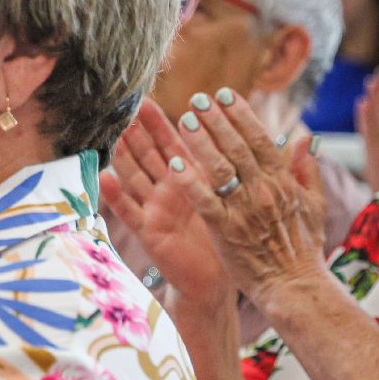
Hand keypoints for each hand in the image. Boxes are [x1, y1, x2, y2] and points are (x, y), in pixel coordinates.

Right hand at [103, 103, 231, 301]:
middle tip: (128, 106)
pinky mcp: (148, 231)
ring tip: (114, 133)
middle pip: (149, 154)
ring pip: (135, 175)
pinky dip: (115, 195)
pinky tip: (104, 176)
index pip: (173, 143)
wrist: (215, 281)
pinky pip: (129, 210)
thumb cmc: (226, 239)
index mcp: (190, 179)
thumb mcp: (235, 198)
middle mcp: (167, 190)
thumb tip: (274, 136)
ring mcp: (154, 209)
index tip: (149, 98)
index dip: (161, 122)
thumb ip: (239, 167)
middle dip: (139, 130)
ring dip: (124, 155)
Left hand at [161, 89, 328, 312]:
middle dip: (216, 120)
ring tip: (183, 120)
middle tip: (197, 100)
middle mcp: (264, 190)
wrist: (294, 286)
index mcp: (283, 182)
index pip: (260, 139)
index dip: (240, 115)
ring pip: (220, 168)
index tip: (223, 95)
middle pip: (237, 147)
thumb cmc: (302, 247)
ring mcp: (244, 210)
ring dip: (201, 142)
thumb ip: (306, 170)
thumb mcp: (312, 205)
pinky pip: (205, 200)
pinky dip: (190, 181)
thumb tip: (305, 138)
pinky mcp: (226, 230)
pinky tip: (175, 164)